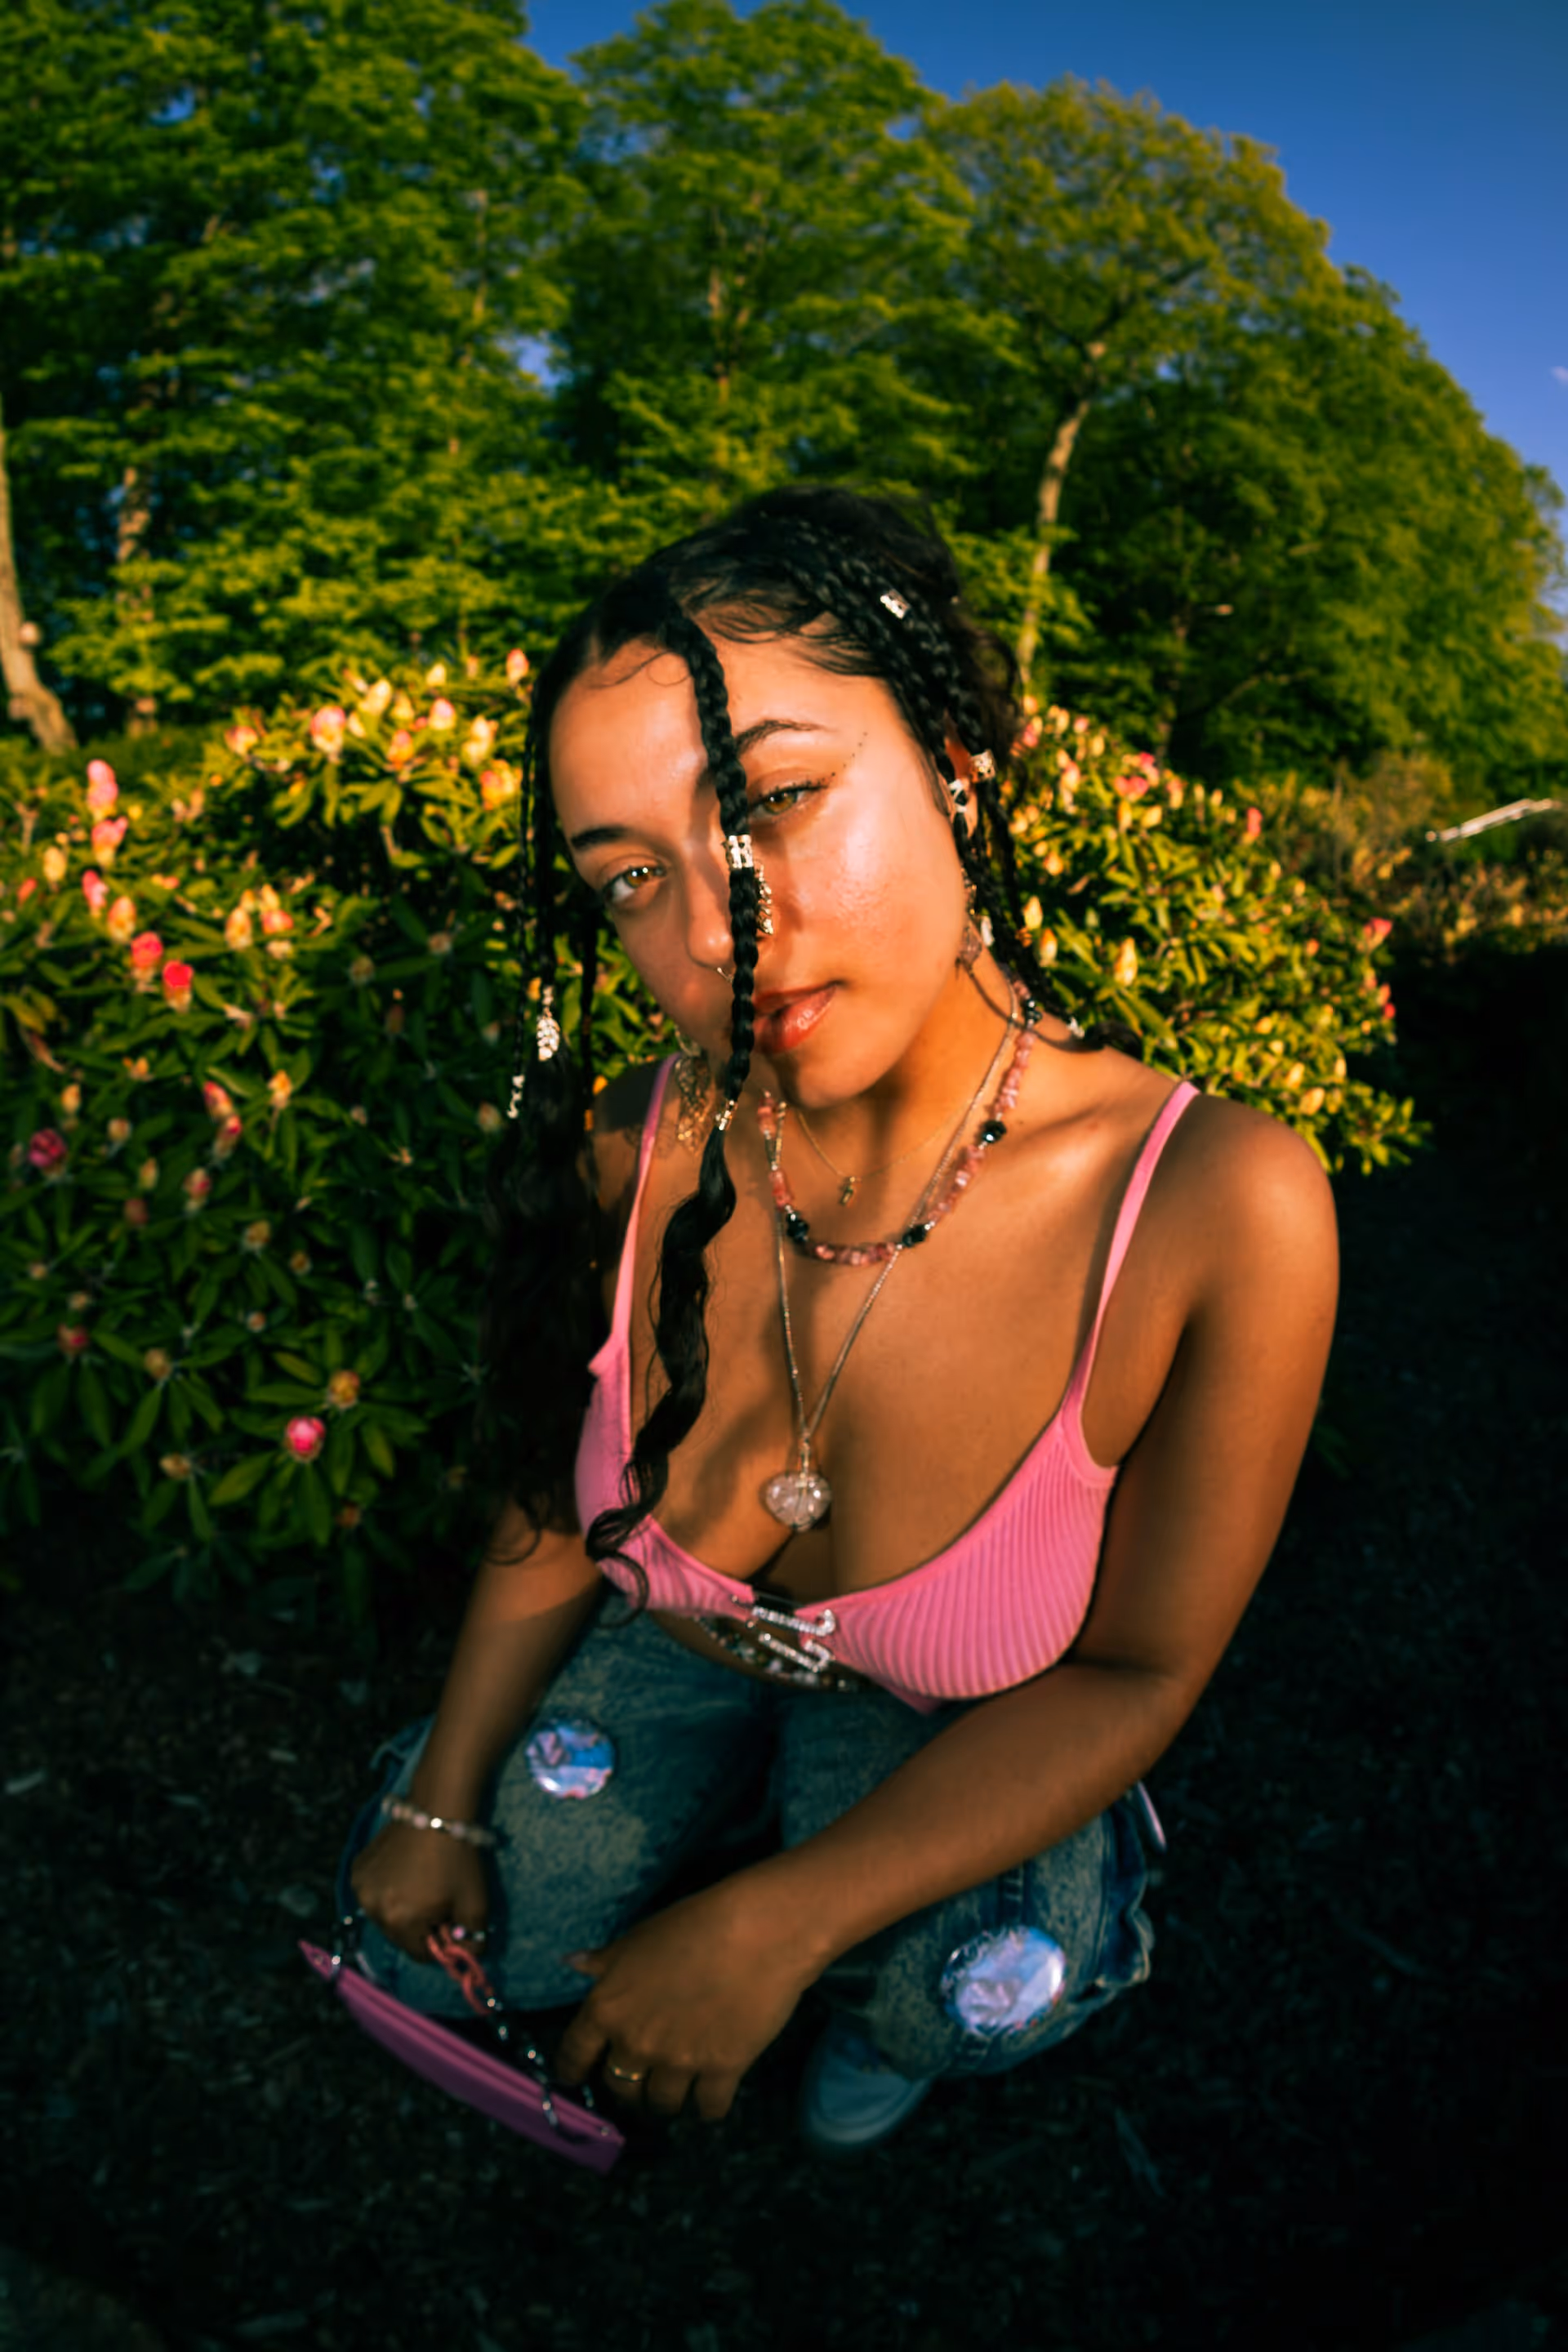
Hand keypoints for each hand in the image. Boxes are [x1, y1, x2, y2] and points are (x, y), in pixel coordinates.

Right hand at [350, 1821, 488, 1962]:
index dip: (439, 1942)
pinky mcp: (358, 1869)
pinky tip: (404, 1871)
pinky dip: (388, 1890)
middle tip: (438, 1899)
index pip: (420, 1954)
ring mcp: (362, 1887)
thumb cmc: (459, 1858)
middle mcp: (374, 1909)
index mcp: (401, 1922)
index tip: (449, 1920)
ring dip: (401, 1909)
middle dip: (420, 1926)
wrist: (438, 1808)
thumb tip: (469, 1956)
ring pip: (385, 1915)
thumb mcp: (476, 1903)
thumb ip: (474, 1938)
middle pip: (400, 1936)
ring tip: (421, 1883)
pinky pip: (374, 1893)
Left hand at [553, 1879, 816, 2122]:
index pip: (574, 2055)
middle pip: (620, 2088)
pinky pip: (708, 2109)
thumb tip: (573, 1963)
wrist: (757, 1931)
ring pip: (661, 2104)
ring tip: (677, 2089)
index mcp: (608, 2009)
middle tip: (642, 2077)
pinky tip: (711, 2098)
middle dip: (629, 2085)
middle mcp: (635, 2043)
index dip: (572, 2069)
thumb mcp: (637, 1938)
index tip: (575, 2076)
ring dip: (666, 2099)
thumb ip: (604, 1962)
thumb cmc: (693, 1923)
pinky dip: (708, 2108)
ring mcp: (678, 2062)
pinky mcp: (721, 2071)